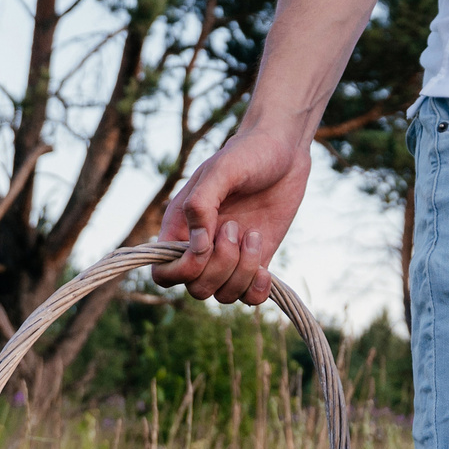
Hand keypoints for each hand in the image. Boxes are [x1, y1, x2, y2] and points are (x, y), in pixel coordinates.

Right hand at [151, 127, 314, 305]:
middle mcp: (201, 247)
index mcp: (181, 227)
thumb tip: (196, 248)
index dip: (184, 270)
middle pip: (196, 287)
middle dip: (220, 265)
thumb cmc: (248, 154)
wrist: (284, 150)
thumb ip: (201, 205)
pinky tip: (266, 269)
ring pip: (222, 295)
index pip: (163, 273)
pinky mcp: (255, 262)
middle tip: (236, 226)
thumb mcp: (222, 170)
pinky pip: (248, 298)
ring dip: (241, 272)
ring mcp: (228, 257)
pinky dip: (256, 292)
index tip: (207, 244)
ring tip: (253, 235)